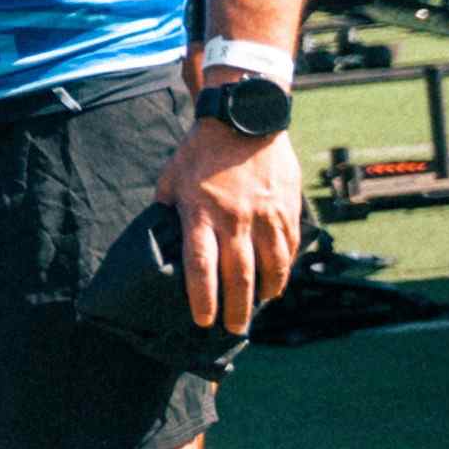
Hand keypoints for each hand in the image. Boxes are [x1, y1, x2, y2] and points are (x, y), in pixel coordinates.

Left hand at [158, 111, 300, 333]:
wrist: (244, 120)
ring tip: (258, 308)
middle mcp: (234, 219)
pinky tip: (279, 280)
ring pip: (270, 265)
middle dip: (236, 308)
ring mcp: (264, 215)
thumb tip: (159, 238)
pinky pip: (289, 247)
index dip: (202, 298)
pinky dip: (285, 268)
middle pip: (238, 275)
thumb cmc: (200, 151)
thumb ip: (167, 210)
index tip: (202, 320)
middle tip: (233, 328)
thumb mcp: (172, 179)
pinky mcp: (287, 208)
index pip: (200, 267)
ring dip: (265, 292)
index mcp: (200, 214)